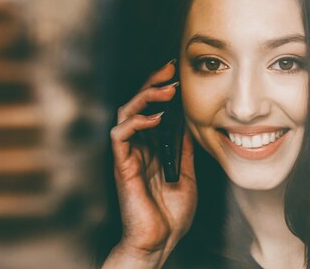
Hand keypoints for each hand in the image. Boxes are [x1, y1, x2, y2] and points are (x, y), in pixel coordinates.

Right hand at [103, 61, 196, 268]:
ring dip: (145, 97)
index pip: (153, 109)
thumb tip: (188, 121)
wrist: (160, 242)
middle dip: (152, 83)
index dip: (162, 89)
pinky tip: (156, 118)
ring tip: (166, 89)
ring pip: (125, 113)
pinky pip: (120, 135)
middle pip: (137, 104)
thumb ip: (183, 147)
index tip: (177, 73)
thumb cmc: (171, 213)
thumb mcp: (187, 172)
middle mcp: (138, 147)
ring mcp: (129, 155)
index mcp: (153, 147)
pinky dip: (136, 121)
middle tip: (168, 68)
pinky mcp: (122, 165)